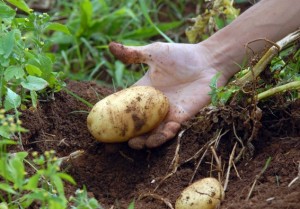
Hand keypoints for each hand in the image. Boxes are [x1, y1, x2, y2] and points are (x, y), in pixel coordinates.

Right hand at [109, 42, 228, 148]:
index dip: (112, 116)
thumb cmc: (181, 55)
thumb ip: (132, 54)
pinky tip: (166, 130)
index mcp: (143, 91)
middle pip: (135, 124)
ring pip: (151, 132)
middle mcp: (153, 105)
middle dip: (125, 135)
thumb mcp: (154, 53)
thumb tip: (109, 46)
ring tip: (136, 143)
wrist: (208, 61)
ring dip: (144, 140)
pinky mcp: (181, 117)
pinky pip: (169, 131)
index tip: (100, 126)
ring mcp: (166, 113)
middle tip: (114, 144)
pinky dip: (165, 134)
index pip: (124, 106)